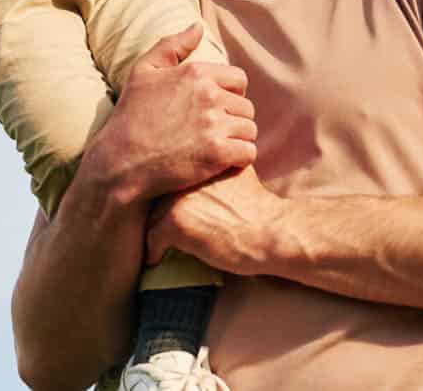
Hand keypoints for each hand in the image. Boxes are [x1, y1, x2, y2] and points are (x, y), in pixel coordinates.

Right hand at [79, 24, 257, 206]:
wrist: (120, 162)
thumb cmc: (130, 116)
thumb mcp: (143, 71)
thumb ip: (172, 45)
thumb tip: (198, 26)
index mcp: (196, 73)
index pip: (238, 80)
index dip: (229, 95)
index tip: (213, 110)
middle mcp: (209, 95)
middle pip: (246, 107)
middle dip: (233, 119)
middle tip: (212, 132)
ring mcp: (215, 125)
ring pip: (249, 130)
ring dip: (237, 140)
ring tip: (215, 147)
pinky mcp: (218, 154)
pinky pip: (249, 152)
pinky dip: (239, 159)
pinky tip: (221, 163)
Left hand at [145, 165, 284, 275]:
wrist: (270, 232)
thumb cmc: (259, 210)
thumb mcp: (237, 174)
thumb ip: (217, 169)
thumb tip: (209, 171)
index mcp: (199, 162)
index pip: (170, 176)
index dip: (168, 194)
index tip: (169, 210)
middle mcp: (184, 175)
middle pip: (157, 195)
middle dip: (159, 212)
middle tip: (160, 229)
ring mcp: (178, 198)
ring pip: (152, 216)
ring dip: (155, 231)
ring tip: (157, 245)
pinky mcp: (175, 222)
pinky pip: (152, 238)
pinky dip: (153, 251)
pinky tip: (157, 259)